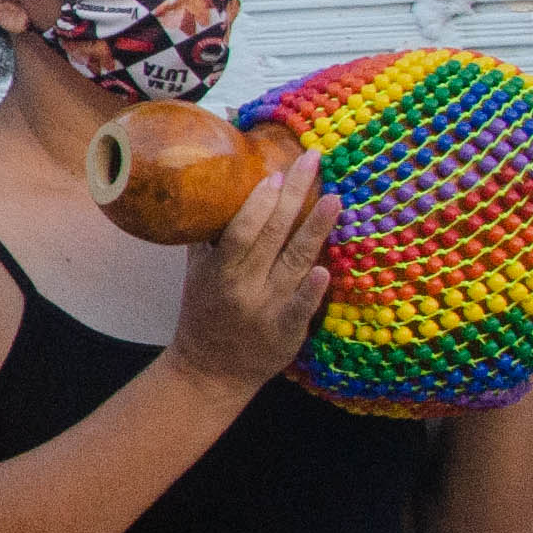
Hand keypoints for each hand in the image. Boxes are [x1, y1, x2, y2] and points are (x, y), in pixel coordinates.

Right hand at [165, 149, 338, 394]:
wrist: (211, 370)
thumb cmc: (204, 313)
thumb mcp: (197, 274)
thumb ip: (208, 239)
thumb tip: (218, 193)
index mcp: (219, 271)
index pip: (240, 229)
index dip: (259, 202)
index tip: (275, 172)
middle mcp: (243, 286)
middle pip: (273, 235)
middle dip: (294, 195)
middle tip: (313, 161)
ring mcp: (268, 309)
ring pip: (294, 262)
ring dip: (315, 228)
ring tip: (336, 198)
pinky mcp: (287, 332)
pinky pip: (302, 307)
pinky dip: (313, 289)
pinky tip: (326, 269)